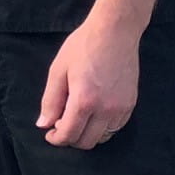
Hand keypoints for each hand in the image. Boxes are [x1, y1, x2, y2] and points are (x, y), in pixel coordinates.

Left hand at [36, 16, 139, 147]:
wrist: (114, 33)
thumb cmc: (82, 47)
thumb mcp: (58, 70)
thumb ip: (50, 100)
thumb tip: (44, 124)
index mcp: (84, 101)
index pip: (69, 134)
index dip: (56, 139)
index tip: (49, 134)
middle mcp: (106, 109)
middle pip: (87, 141)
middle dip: (71, 139)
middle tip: (60, 126)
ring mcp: (121, 108)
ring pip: (103, 137)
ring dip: (87, 134)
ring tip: (76, 119)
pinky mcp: (131, 104)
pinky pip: (116, 127)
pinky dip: (102, 128)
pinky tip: (92, 114)